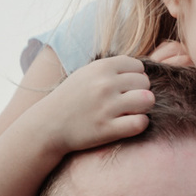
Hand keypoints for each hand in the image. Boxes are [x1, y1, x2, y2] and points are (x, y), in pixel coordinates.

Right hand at [33, 51, 154, 154]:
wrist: (48, 125)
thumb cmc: (72, 98)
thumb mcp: (87, 73)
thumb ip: (112, 68)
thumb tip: (142, 69)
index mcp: (101, 67)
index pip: (138, 67)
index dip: (135, 77)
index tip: (124, 88)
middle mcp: (104, 84)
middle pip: (145, 83)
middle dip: (139, 92)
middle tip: (126, 102)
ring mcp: (106, 107)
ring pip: (147, 100)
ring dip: (143, 107)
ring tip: (130, 112)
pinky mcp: (107, 129)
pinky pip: (140, 122)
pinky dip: (139, 124)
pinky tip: (128, 124)